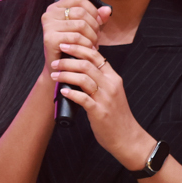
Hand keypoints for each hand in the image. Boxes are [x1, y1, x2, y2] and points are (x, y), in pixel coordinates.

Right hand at [40, 0, 110, 80]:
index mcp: (56, 8)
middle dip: (94, 25)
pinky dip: (86, 45)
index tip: (99, 21)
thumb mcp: (86, 29)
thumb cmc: (72, 46)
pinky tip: (88, 49)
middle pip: (81, 12)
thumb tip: (107, 9)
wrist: (60, 68)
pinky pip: (76, 38)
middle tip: (97, 37)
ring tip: (93, 44)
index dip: (92, 9)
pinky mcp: (50, 39)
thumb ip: (97, 17)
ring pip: (80, 25)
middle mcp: (49, 14)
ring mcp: (48, 26)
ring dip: (92, 36)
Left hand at [49, 38, 153, 169]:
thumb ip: (101, 79)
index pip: (96, 56)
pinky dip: (71, 93)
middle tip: (55, 60)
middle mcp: (111, 85)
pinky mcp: (99, 112)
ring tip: (54, 75)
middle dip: (68, 59)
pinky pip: (83, 98)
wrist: (127, 137)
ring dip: (66, 74)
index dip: (79, 48)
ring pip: (84, 78)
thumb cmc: (115, 115)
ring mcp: (106, 98)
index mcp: (113, 78)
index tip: (65, 45)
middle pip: (87, 64)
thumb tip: (82, 67)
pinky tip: (62, 91)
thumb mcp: (112, 92)